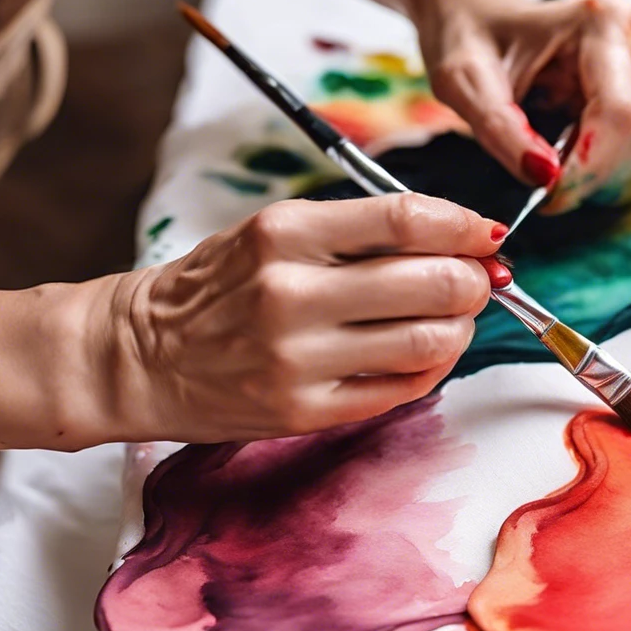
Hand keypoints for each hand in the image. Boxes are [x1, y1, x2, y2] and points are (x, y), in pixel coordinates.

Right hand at [110, 194, 503, 442]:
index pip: (406, 219)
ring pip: (430, 341)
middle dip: (474, 281)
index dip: (465, 226)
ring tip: (448, 318)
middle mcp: (292, 294)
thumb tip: (463, 241)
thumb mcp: (275, 231)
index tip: (488, 234)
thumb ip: (363, 232)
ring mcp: (299, 359)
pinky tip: (420, 352)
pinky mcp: (305, 411)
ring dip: (460, 327)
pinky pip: (404, 389)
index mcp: (285, 233)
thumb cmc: (222, 284)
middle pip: (433, 283)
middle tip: (476, 280)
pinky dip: (431, 368)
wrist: (143, 354)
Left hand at [409, 0, 630, 213]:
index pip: (620, 113)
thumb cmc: (469, 34)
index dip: (590, 168)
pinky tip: (599, 163)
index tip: (550, 196)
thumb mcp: (464, 81)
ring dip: (628, 170)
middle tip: (555, 189)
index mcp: (599, 22)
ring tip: (578, 175)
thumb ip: (502, 128)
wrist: (475, 9)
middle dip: (605, 174)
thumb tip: (545, 176)